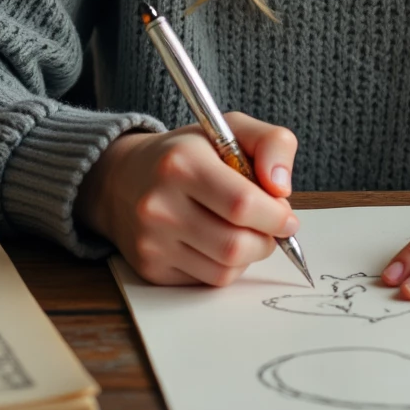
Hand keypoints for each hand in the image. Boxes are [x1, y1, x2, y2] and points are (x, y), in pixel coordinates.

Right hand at [74, 113, 299, 285]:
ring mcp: (152, 241)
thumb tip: (282, 187)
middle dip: (267, 240)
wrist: (122, 179)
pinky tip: (219, 242)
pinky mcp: (151, 269)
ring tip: (245, 231)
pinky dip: (226, 266)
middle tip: (271, 227)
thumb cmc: (188, 153)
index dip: (276, 215)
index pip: (242, 203)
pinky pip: (208, 281)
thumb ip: (272, 143)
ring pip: (225, 269)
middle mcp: (160, 204)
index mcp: (182, 162)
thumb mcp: (230, 128)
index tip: (287, 216)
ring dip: (249, 255)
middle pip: (236, 244)